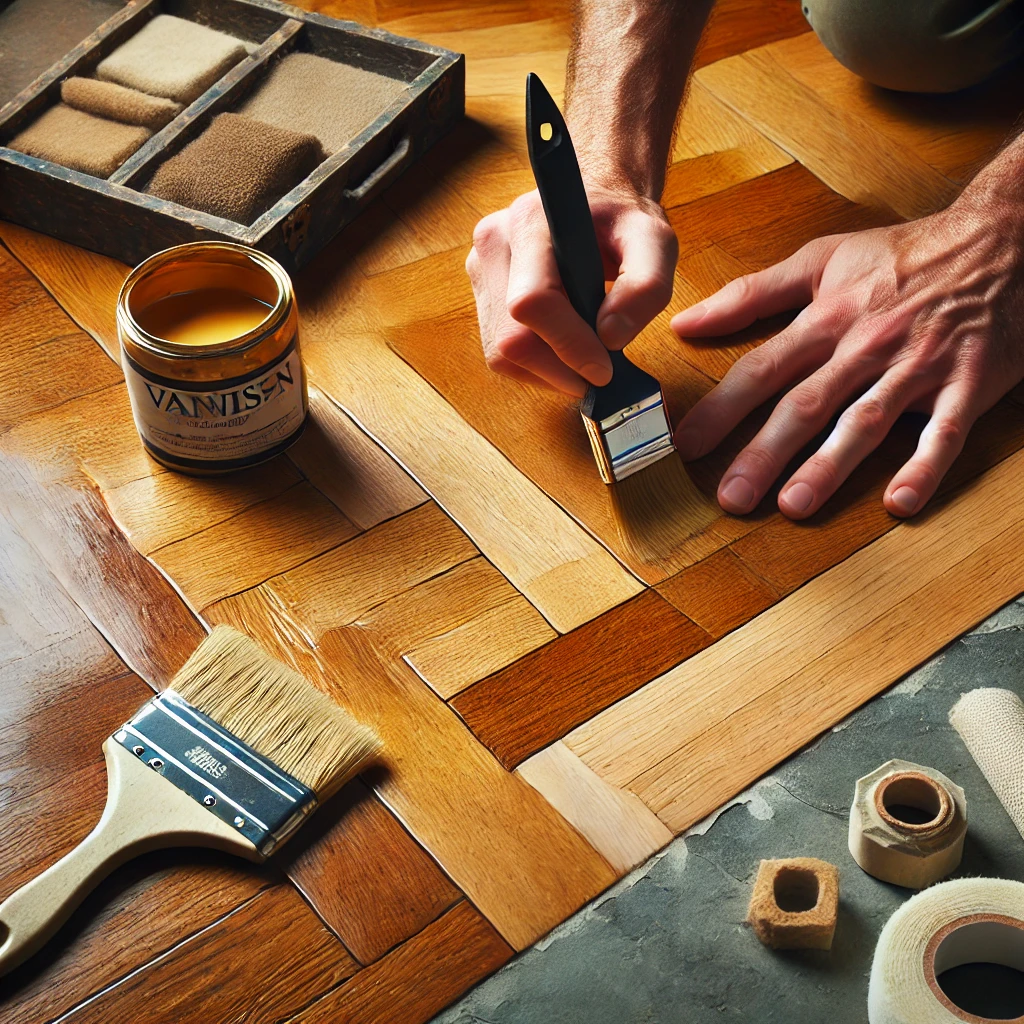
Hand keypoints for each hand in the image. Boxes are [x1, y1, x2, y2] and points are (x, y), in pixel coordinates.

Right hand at [466, 184, 677, 396]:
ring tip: (582, 360)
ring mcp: (481, 269)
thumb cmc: (622, 219)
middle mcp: (493, 244)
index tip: (603, 369)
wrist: (596, 196)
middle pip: (510, 338)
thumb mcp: (654, 242)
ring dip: (546, 372)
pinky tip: (562, 352)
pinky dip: (534, 366)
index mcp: (530, 222)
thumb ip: (646, 286)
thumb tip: (611, 337)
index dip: (568, 345)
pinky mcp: (482, 292)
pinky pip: (498, 352)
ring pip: (500, 353)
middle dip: (558, 369)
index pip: (532, 302)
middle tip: (597, 373)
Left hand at [671, 198, 1023, 518]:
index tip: (687, 445)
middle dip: (764, 452)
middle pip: (807, 404)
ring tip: (793, 504)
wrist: (1001, 238)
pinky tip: (899, 502)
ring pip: (866, 421)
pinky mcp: (968, 383)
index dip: (722, 408)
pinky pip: (945, 431)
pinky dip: (925, 466)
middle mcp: (867, 345)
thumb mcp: (822, 259)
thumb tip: (684, 323)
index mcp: (829, 318)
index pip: (763, 369)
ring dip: (829, 465)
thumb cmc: (902, 255)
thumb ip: (750, 294)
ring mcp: (918, 366)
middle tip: (731, 497)